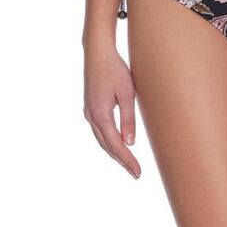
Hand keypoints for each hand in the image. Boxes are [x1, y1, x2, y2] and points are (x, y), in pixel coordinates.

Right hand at [83, 43, 140, 178]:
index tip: (137, 172)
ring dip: (114, 152)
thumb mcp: (127, 93)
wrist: (98, 53)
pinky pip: (100, 131)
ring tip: (128, 163)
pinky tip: (117, 143)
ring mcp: (89, 113)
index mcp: (101, 115)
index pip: (115, 145)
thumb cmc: (115, 70)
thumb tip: (130, 142)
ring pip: (102, 140)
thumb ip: (128, 118)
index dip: (127, 160)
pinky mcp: (90, 108)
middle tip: (136, 173)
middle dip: (121, 160)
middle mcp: (91, 117)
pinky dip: (109, 141)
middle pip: (107, 146)